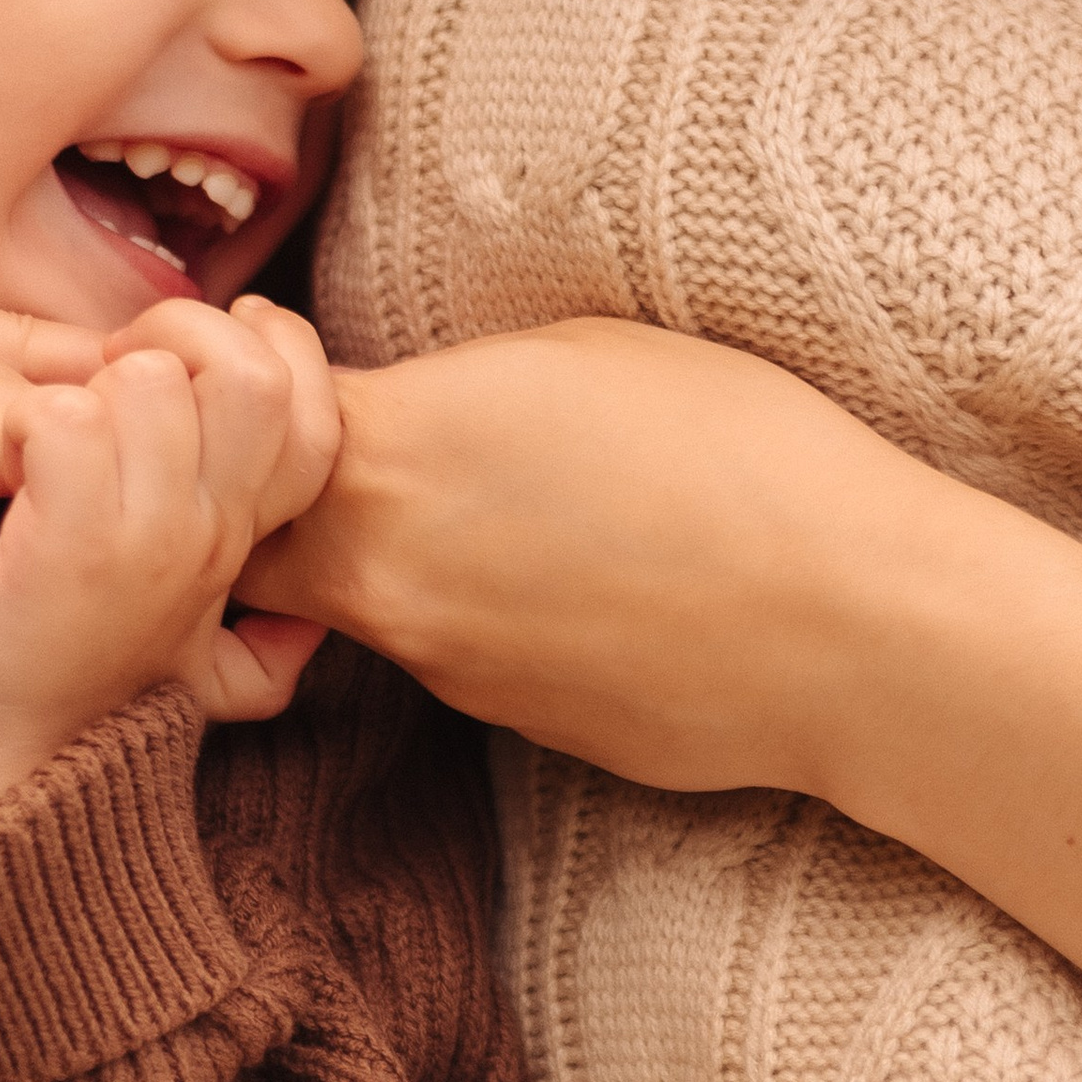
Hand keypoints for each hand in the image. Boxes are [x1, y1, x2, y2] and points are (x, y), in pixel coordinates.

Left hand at [0, 294, 339, 844]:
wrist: (7, 769)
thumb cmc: (83, 692)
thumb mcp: (203, 675)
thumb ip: (268, 646)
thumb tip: (314, 626)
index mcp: (242, 540)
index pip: (315, 406)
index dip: (263, 353)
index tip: (186, 367)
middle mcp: (210, 533)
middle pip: (251, 373)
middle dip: (175, 339)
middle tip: (107, 375)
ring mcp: (144, 539)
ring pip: (150, 381)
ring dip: (90, 385)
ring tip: (55, 432)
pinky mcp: (66, 544)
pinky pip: (63, 420)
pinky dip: (26, 422)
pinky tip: (9, 464)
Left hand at [240, 316, 935, 798]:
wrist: (850, 627)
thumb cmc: (739, 453)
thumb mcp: (576, 355)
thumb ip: (445, 388)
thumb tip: (404, 417)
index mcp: (389, 454)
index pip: (231, 423)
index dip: (251, 394)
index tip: (291, 375)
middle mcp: (384, 576)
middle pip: (254, 542)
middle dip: (274, 504)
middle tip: (352, 461)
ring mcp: (442, 667)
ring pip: (363, 606)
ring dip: (397, 561)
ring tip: (516, 515)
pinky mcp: (507, 726)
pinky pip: (458, 658)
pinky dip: (488, 619)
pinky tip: (586, 584)